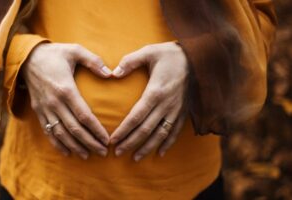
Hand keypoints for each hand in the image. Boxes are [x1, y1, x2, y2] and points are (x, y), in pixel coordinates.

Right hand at [22, 43, 111, 159]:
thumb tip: (111, 74)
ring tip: (88, 155)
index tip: (107, 139)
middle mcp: (54, 102)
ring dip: (75, 147)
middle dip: (90, 143)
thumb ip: (93, 61)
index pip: (84, 116)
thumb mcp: (74, 50)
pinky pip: (48, 132)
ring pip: (61, 134)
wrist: (27, 58)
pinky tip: (68, 152)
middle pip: (74, 129)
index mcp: (66, 89)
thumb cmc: (55, 54)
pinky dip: (57, 144)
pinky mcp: (39, 111)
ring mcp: (45, 109)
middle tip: (103, 152)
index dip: (96, 130)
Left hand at [109, 42, 188, 160]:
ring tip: (135, 158)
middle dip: (131, 142)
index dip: (123, 130)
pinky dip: (167, 143)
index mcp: (155, 91)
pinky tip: (160, 153)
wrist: (199, 56)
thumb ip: (130, 61)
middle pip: (146, 129)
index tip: (113, 140)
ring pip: (160, 134)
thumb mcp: (149, 52)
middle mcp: (166, 104)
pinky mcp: (184, 111)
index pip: (136, 117)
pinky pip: (175, 131)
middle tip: (117, 153)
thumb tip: (113, 73)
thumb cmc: (170, 54)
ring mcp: (177, 110)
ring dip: (147, 147)